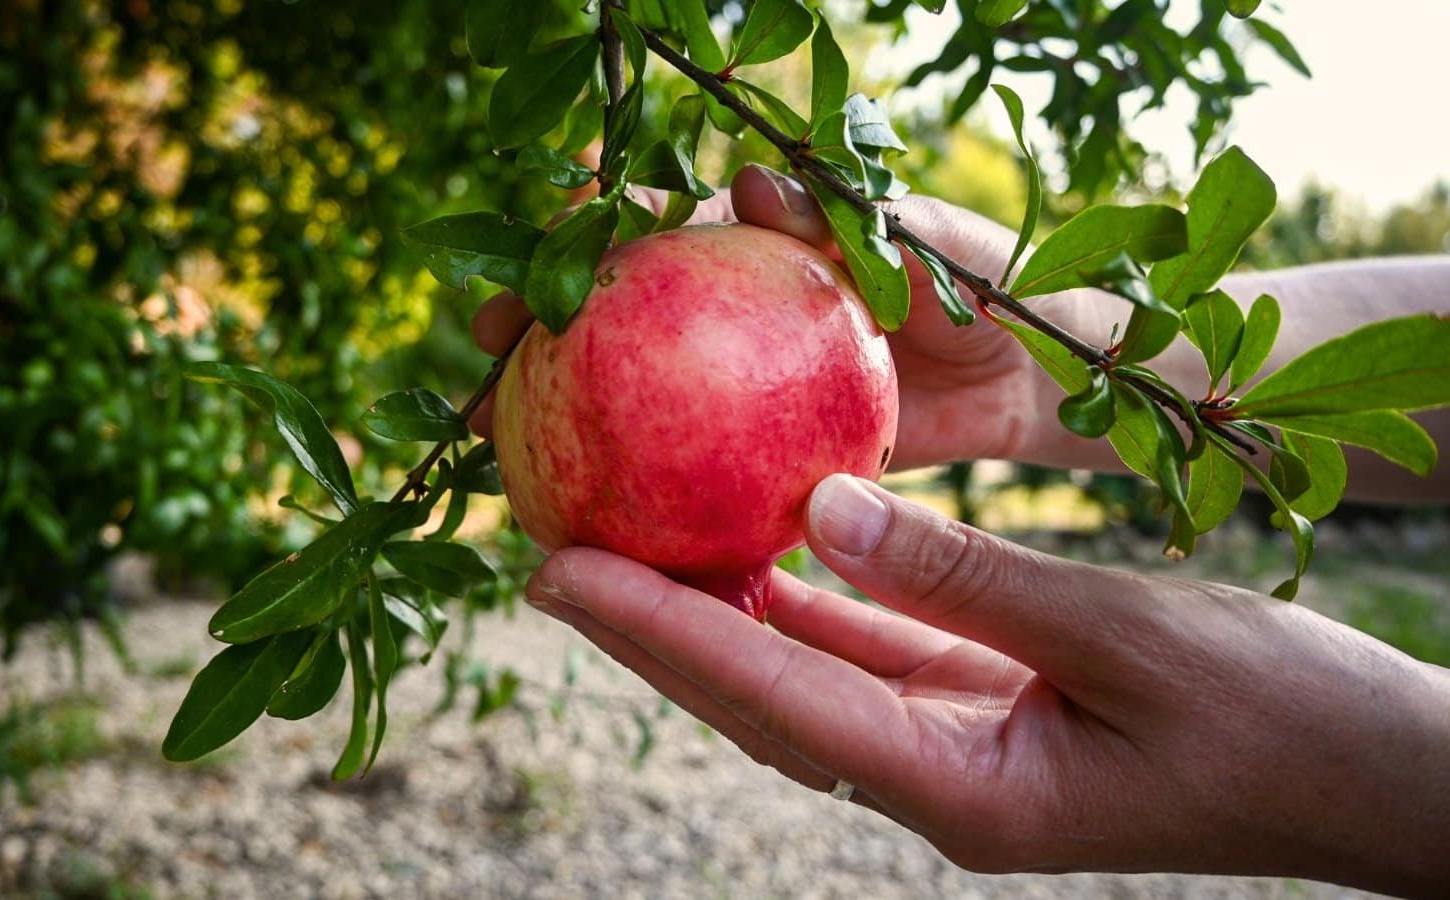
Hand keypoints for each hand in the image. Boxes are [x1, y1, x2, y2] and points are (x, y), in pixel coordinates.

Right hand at [467, 165, 1073, 466]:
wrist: (1039, 378)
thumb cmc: (998, 292)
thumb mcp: (931, 249)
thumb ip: (848, 221)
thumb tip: (751, 184)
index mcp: (766, 246)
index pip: (660, 227)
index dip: (590, 230)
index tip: (537, 243)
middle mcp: (734, 312)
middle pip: (619, 309)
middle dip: (541, 314)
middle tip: (484, 339)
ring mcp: (741, 385)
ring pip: (636, 390)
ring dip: (565, 406)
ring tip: (499, 435)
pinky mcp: (764, 451)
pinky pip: (692, 468)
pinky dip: (642, 487)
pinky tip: (594, 514)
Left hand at [523, 475, 1449, 895]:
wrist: (1372, 778)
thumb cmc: (1280, 718)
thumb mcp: (1128, 634)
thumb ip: (970, 575)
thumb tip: (818, 508)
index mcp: (963, 789)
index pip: (770, 697)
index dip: (654, 633)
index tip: (554, 570)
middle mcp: (934, 780)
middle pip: (755, 694)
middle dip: (648, 626)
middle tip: (546, 548)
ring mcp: (957, 751)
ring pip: (799, 672)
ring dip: (711, 611)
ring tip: (621, 539)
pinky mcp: (984, 712)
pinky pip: (865, 651)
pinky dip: (802, 599)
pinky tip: (755, 544)